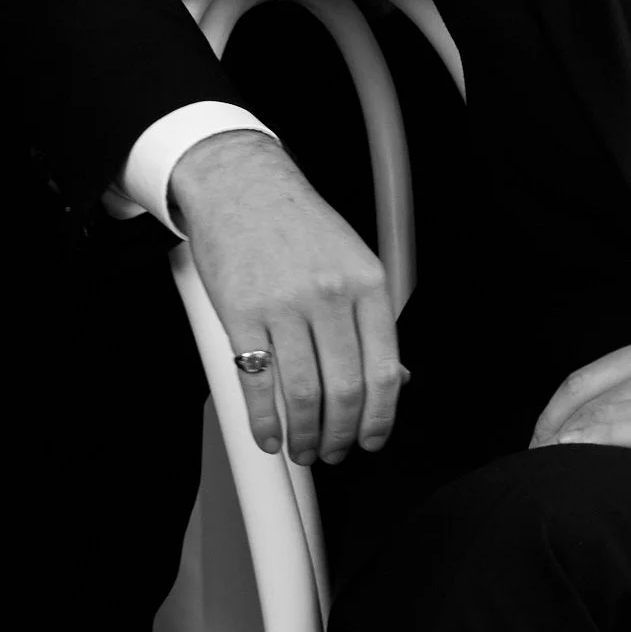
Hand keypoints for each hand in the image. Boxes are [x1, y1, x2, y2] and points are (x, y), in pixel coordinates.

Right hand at [169, 128, 405, 466]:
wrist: (238, 181)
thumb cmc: (295, 220)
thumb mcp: (351, 259)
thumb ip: (371, 318)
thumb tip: (391, 380)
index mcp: (366, 283)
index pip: (383, 373)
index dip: (380, 421)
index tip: (372, 441)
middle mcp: (329, 294)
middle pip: (345, 392)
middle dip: (341, 436)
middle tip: (334, 450)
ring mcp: (282, 303)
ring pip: (303, 394)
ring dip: (304, 435)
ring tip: (302, 447)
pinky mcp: (239, 311)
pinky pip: (255, 381)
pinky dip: (263, 420)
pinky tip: (268, 434)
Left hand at [531, 331, 630, 482]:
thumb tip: (614, 422)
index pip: (584, 379)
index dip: (551, 414)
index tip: (536, 444)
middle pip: (587, 399)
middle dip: (551, 434)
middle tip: (530, 469)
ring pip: (606, 413)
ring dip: (565, 443)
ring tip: (542, 474)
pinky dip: (598, 441)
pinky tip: (573, 455)